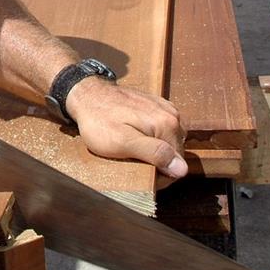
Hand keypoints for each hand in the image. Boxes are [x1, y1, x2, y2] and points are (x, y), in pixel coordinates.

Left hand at [65, 77, 187, 180]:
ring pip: (168, 141)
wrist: (86, 94)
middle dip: (158, 162)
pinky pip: (160, 129)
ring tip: (132, 150)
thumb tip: (182, 169)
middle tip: (133, 162)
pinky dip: (151, 137)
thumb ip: (154, 154)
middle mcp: (172, 114)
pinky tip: (134, 137)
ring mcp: (164, 108)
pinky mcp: (155, 105)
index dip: (160, 175)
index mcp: (168, 125)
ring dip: (154, 150)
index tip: (140, 173)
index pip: (178, 164)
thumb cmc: (100, 121)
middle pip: (175, 152)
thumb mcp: (124, 143)